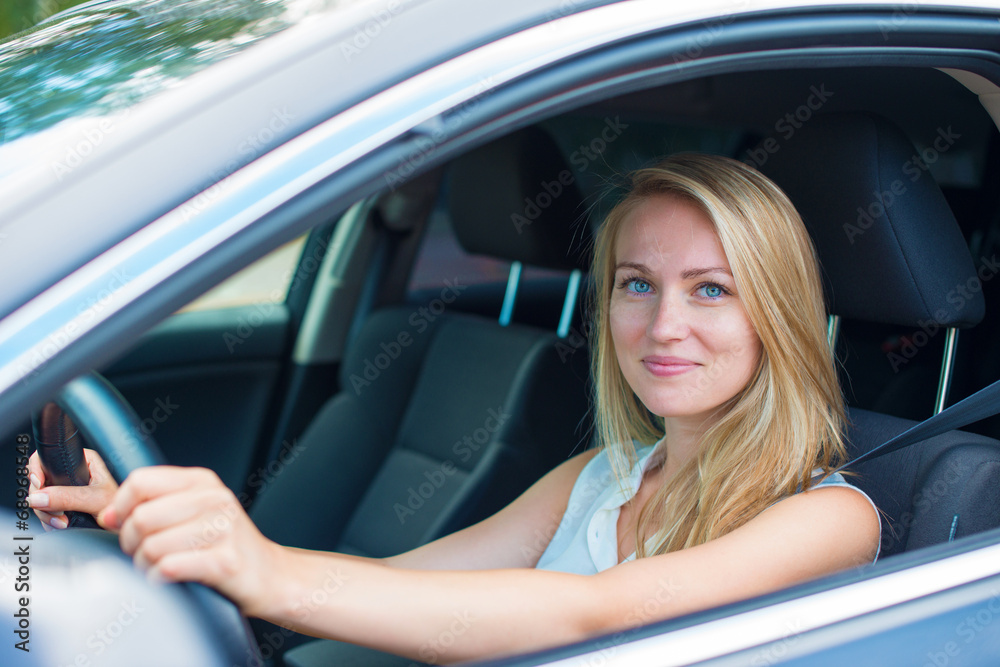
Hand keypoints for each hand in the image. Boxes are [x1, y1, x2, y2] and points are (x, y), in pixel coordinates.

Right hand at [27, 448, 118, 529]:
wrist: (124, 526)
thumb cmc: (121, 508)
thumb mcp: (95, 500)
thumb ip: (68, 497)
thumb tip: (39, 497)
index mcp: (84, 461)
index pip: (50, 457)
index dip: (38, 470)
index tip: (38, 485)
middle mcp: (73, 473)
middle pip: (40, 481)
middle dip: (43, 500)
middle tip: (56, 513)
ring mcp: (66, 490)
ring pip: (40, 498)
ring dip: (46, 513)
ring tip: (62, 521)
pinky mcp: (63, 505)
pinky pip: (44, 511)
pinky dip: (48, 520)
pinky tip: (60, 524)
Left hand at [104, 466, 282, 613]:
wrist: (269, 575)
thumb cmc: (225, 544)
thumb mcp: (194, 511)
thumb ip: (153, 504)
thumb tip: (108, 513)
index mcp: (202, 482)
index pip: (141, 481)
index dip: (120, 506)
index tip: (121, 523)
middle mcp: (215, 499)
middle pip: (142, 517)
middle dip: (131, 543)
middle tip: (142, 553)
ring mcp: (224, 529)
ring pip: (151, 546)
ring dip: (144, 565)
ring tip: (157, 567)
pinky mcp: (226, 561)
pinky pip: (169, 568)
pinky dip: (158, 578)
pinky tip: (168, 578)